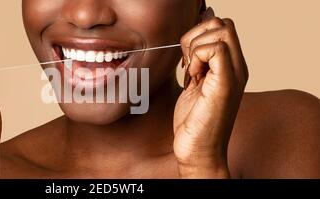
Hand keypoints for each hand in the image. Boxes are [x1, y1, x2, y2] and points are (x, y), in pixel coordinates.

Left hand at [173, 8, 248, 177]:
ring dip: (196, 47)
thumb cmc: (194, 121)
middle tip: (188, 63)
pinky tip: (192, 78)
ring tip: (192, 73)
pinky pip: (215, 49)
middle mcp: (237, 67)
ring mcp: (234, 74)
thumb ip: (197, 61)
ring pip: (220, 29)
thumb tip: (193, 38)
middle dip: (196, 36)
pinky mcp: (226, 84)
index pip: (221, 26)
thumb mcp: (193, 83)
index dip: (198, 36)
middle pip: (222, 23)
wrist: (198, 151)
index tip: (187, 60)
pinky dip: (197, 57)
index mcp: (230, 66)